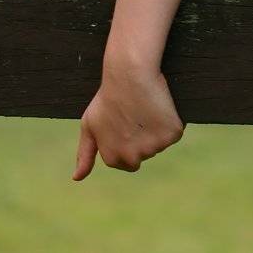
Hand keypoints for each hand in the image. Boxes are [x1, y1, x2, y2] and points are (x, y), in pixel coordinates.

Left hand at [71, 65, 185, 179]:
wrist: (129, 74)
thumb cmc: (108, 97)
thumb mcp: (89, 125)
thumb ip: (85, 154)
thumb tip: (76, 178)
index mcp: (113, 158)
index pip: (129, 162)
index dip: (130, 141)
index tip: (127, 123)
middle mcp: (134, 157)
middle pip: (146, 154)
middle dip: (144, 138)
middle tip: (137, 114)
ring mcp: (154, 147)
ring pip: (161, 143)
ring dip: (157, 129)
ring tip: (147, 108)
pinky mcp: (172, 134)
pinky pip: (175, 132)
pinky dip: (172, 120)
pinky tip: (160, 106)